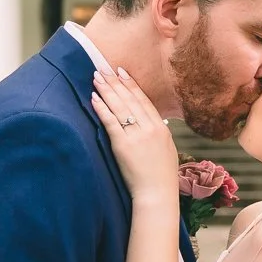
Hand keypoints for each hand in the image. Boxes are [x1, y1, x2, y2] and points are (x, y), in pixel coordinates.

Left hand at [90, 66, 179, 202]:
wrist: (157, 193)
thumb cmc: (161, 176)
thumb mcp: (166, 149)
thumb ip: (159, 133)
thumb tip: (156, 123)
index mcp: (161, 129)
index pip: (144, 100)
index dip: (131, 85)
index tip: (122, 72)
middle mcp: (150, 128)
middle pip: (130, 99)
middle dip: (116, 82)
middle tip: (104, 68)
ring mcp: (137, 136)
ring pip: (120, 107)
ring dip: (107, 90)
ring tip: (97, 78)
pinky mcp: (124, 145)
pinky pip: (111, 122)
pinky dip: (102, 108)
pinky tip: (95, 98)